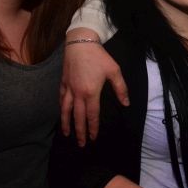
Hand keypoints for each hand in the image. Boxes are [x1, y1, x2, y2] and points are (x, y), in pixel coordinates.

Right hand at [60, 28, 128, 145]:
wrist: (80, 43)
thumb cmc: (99, 56)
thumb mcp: (114, 71)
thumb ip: (120, 89)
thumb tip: (126, 103)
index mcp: (91, 92)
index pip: (92, 115)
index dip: (93, 128)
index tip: (94, 138)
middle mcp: (78, 93)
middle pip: (78, 117)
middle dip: (80, 131)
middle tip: (81, 144)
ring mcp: (69, 88)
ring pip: (66, 110)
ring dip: (67, 123)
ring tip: (67, 134)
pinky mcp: (63, 82)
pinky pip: (61, 99)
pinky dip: (62, 108)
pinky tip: (62, 113)